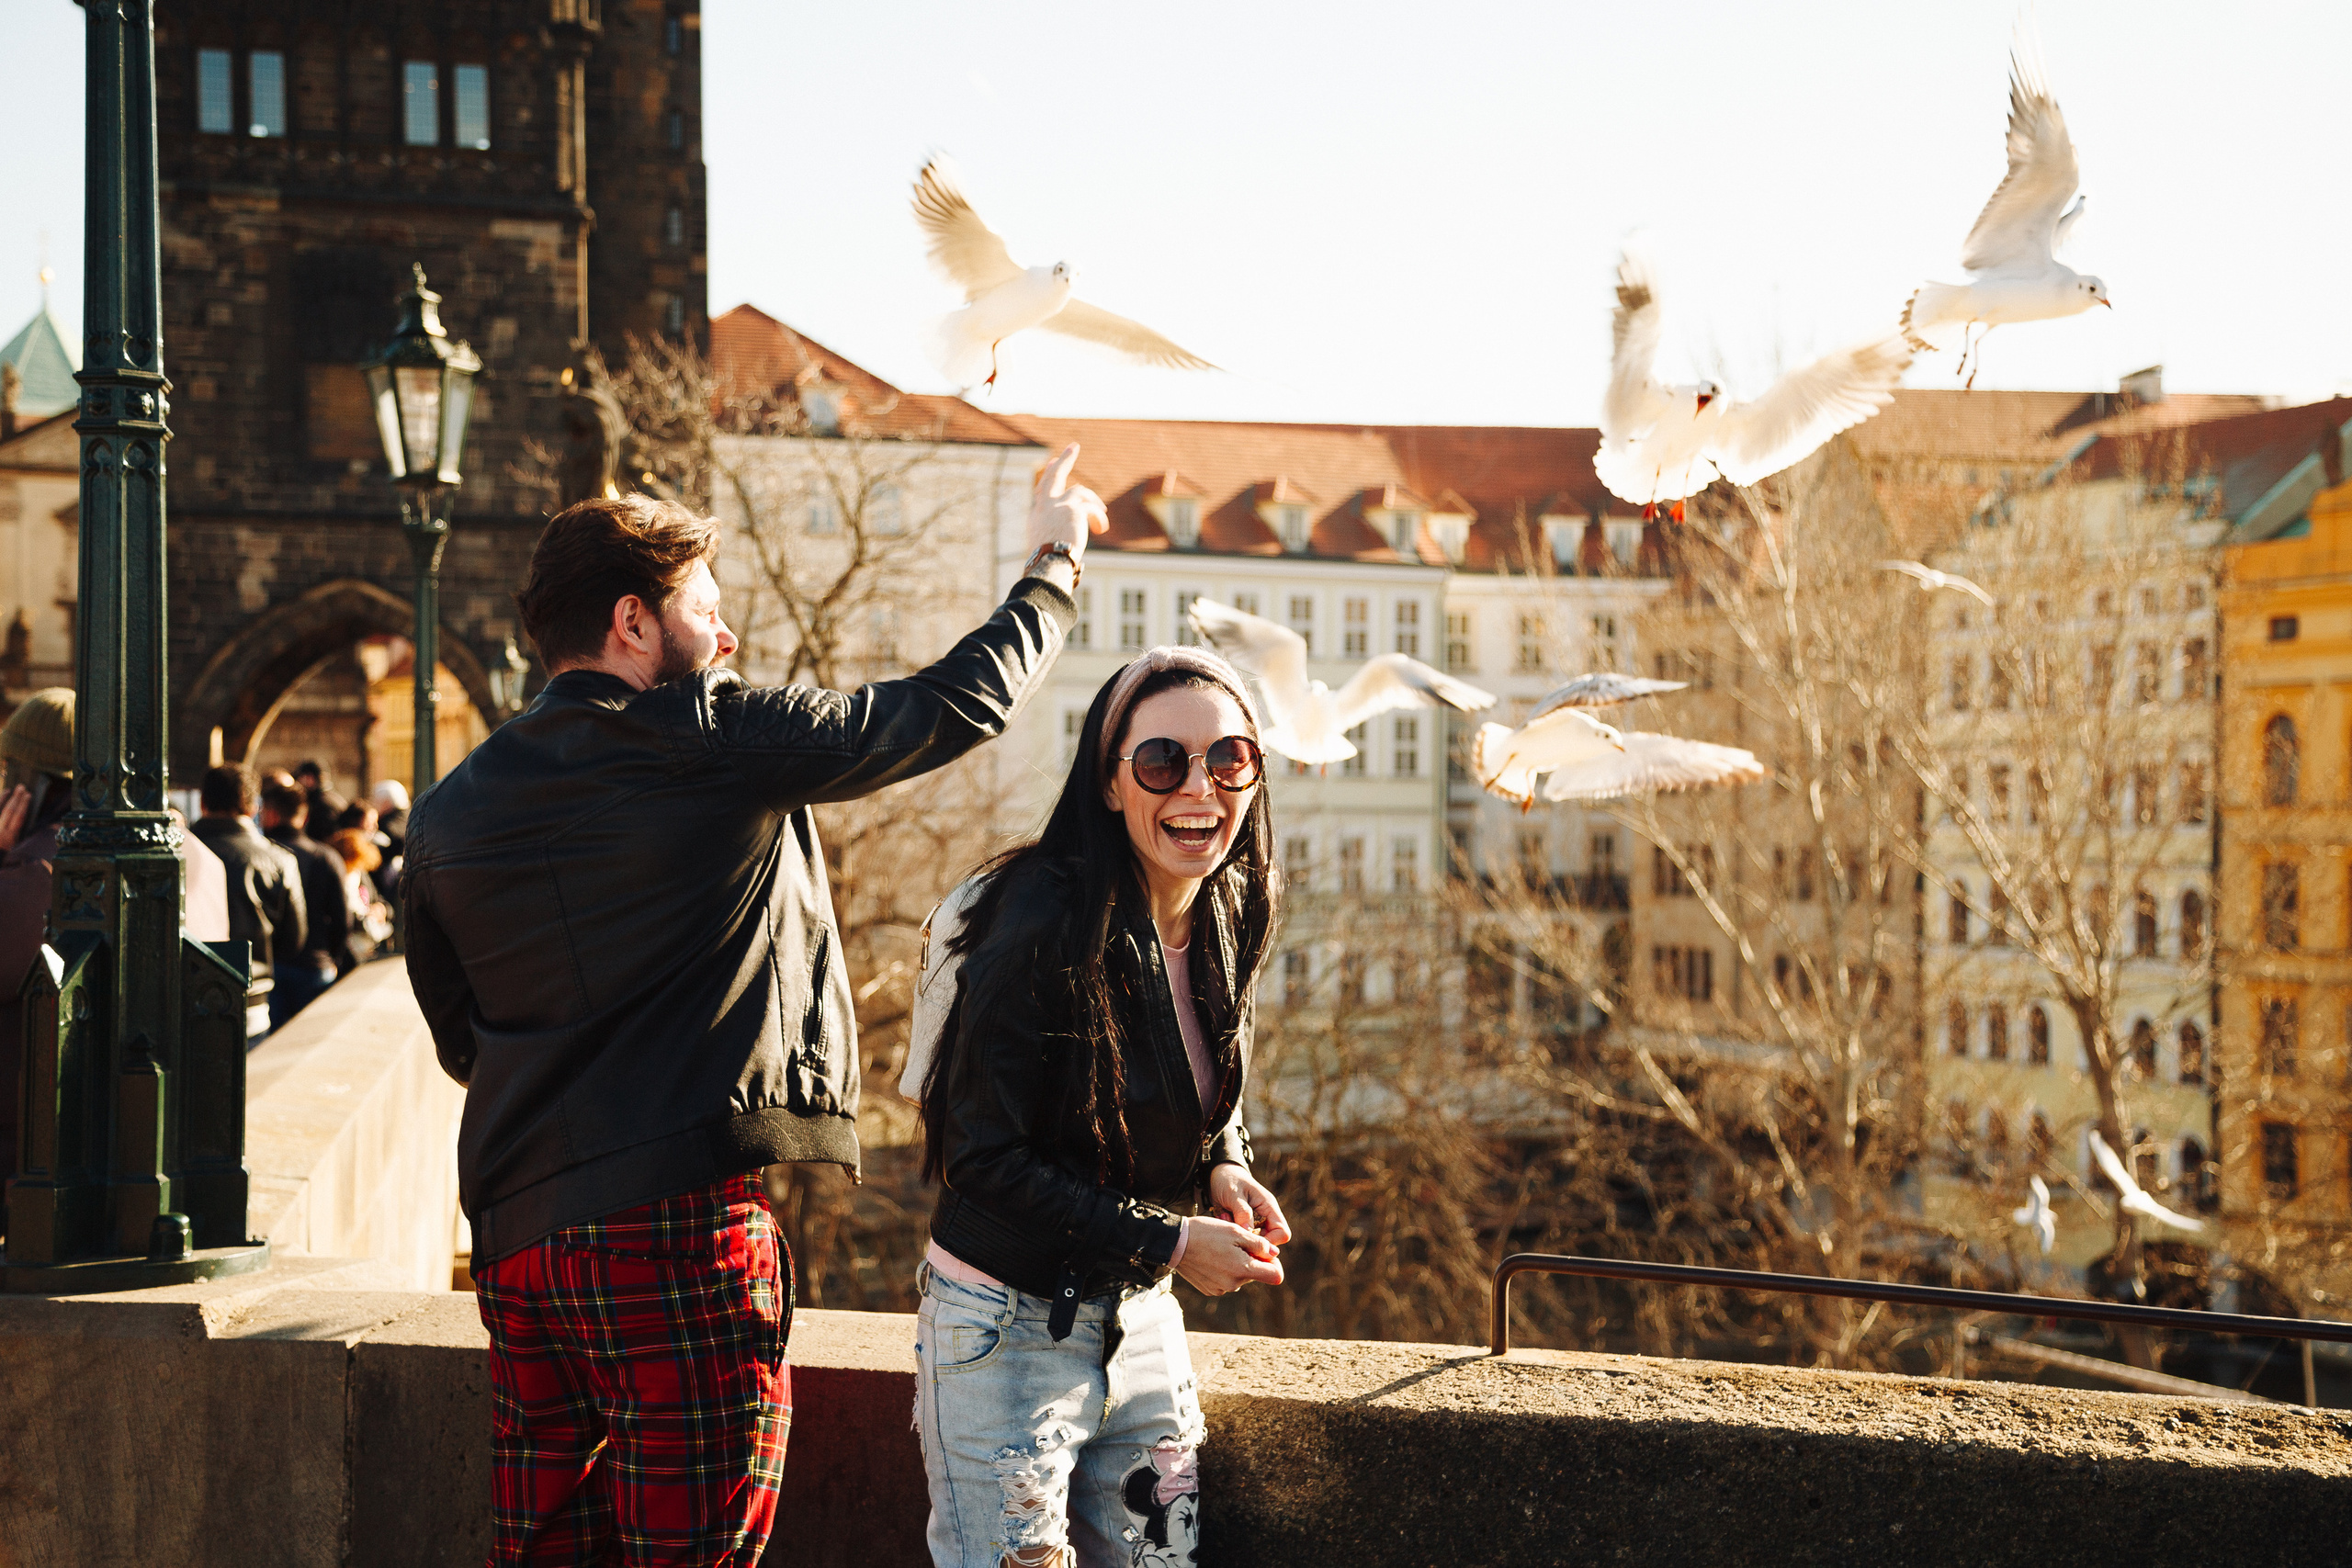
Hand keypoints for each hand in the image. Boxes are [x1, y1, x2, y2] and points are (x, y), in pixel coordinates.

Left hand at [0, 785, 28, 854]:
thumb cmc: (5, 861)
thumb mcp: (18, 856)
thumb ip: (30, 846)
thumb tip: (50, 835)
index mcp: (10, 837)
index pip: (18, 817)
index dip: (24, 805)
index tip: (28, 794)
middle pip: (8, 811)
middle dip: (15, 798)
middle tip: (21, 787)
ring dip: (2, 799)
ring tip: (8, 790)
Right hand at [1024, 443, 1107, 561]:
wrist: (1050, 563)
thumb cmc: (1050, 564)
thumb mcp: (1049, 549)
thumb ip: (1057, 539)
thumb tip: (1071, 549)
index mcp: (1037, 516)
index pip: (1044, 491)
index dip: (1049, 478)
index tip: (1054, 464)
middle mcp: (1044, 507)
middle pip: (1053, 476)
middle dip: (1065, 460)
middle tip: (1074, 446)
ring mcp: (1058, 505)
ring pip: (1079, 491)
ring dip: (1093, 501)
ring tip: (1103, 511)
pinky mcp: (1073, 508)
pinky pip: (1092, 509)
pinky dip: (1098, 519)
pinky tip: (1100, 529)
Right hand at [1173, 1215, 1282, 1296]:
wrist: (1174, 1243)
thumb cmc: (1206, 1233)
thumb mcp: (1236, 1231)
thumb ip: (1259, 1244)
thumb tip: (1274, 1253)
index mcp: (1243, 1270)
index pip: (1276, 1276)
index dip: (1274, 1263)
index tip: (1264, 1252)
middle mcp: (1234, 1285)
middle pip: (1255, 1274)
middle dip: (1252, 1260)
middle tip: (1236, 1242)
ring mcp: (1221, 1289)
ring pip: (1240, 1277)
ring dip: (1237, 1264)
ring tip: (1220, 1249)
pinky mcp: (1210, 1290)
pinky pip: (1226, 1281)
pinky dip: (1223, 1270)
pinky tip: (1211, 1258)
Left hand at [1208, 1164, 1292, 1246]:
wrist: (1218, 1174)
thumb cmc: (1228, 1179)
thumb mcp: (1234, 1193)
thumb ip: (1242, 1211)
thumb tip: (1249, 1232)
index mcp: (1269, 1207)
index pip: (1282, 1233)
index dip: (1270, 1242)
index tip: (1250, 1241)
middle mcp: (1266, 1216)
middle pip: (1269, 1240)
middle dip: (1250, 1239)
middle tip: (1232, 1228)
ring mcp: (1255, 1221)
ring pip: (1253, 1240)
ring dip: (1239, 1235)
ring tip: (1225, 1219)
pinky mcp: (1245, 1224)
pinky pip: (1242, 1236)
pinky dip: (1232, 1232)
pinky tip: (1222, 1218)